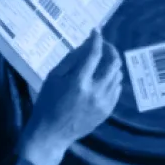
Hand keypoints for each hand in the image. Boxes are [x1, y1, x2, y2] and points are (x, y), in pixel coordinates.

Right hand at [18, 31, 122, 164]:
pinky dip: (112, 79)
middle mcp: (95, 91)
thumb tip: (86, 44)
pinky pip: (116, 89)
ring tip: (102, 61)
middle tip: (103, 45)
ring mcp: (103, 102)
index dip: (97, 39)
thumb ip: (71, 59)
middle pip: (113, 63)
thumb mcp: (54, 77)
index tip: (96, 31)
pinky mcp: (107, 111)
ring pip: (117, 75)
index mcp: (78, 82)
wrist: (52, 133)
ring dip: (112, 64)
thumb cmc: (48, 102)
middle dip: (110, 49)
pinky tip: (103, 78)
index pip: (94, 54)